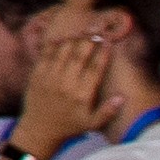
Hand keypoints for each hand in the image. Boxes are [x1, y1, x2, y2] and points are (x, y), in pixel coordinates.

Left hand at [14, 29, 113, 150]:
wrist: (39, 129)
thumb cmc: (69, 126)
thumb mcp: (92, 124)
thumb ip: (108, 111)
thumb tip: (122, 97)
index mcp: (82, 95)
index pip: (95, 69)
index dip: (103, 54)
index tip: (109, 42)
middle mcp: (66, 84)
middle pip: (79, 56)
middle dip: (89, 41)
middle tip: (97, 29)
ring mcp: (49, 77)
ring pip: (62, 52)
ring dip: (73, 40)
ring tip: (83, 32)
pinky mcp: (36, 74)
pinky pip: (46, 54)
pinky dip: (55, 44)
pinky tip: (63, 38)